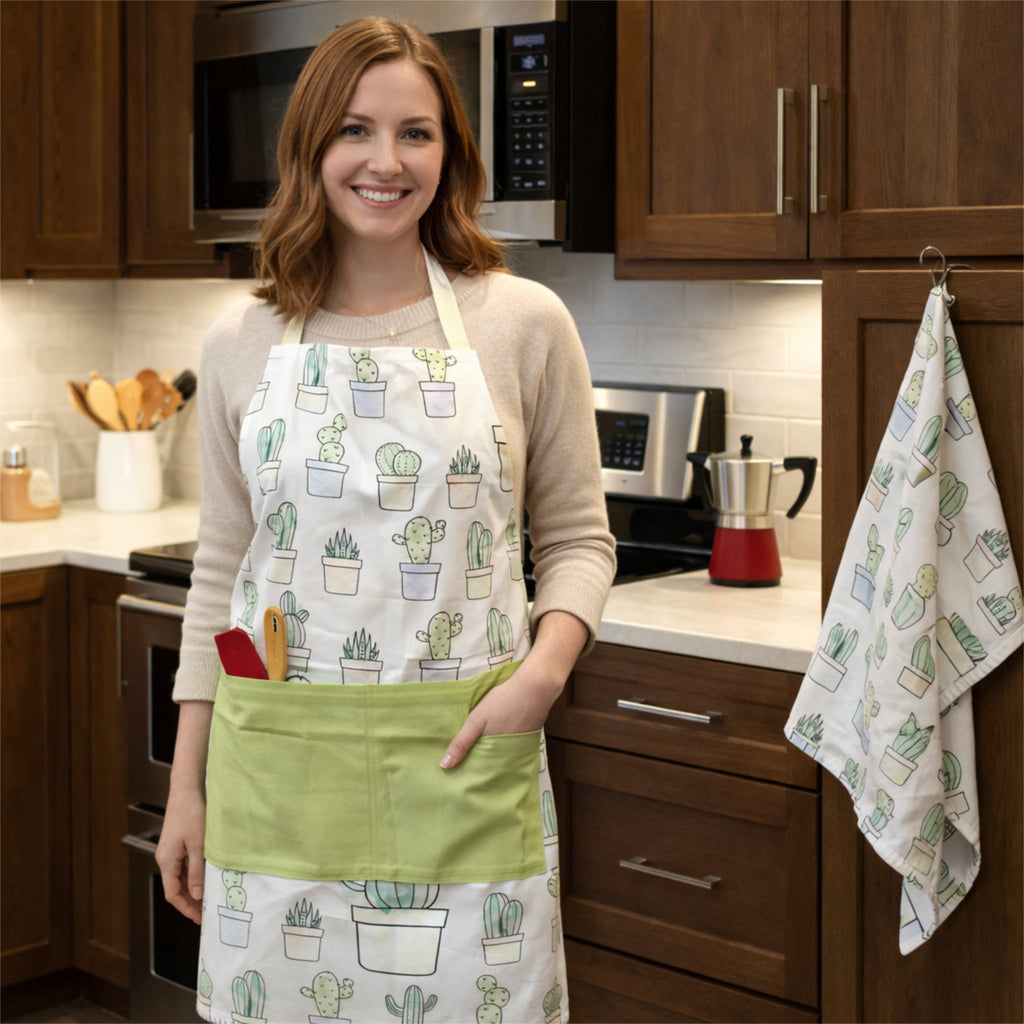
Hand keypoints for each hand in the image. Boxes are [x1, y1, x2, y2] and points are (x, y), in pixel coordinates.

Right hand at [155, 785, 206, 924]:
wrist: (186, 790)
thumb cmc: (192, 814)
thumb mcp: (198, 844)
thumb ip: (197, 871)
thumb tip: (196, 895)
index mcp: (167, 861)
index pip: (173, 894)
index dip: (186, 908)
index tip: (200, 918)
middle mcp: (165, 858)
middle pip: (175, 888)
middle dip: (190, 902)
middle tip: (206, 912)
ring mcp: (170, 851)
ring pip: (180, 877)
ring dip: (192, 889)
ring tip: (208, 898)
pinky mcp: (177, 843)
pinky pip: (183, 866)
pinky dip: (193, 875)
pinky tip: (205, 877)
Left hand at [440, 610, 587, 768]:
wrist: (536, 687)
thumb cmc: (504, 701)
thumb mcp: (477, 719)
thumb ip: (462, 742)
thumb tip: (444, 766)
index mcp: (496, 754)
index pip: (479, 773)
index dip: (468, 773)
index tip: (454, 775)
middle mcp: (509, 756)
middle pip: (490, 766)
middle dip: (478, 767)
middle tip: (461, 767)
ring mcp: (520, 748)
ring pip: (501, 758)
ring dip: (490, 757)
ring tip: (475, 755)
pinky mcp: (527, 738)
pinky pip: (511, 749)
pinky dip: (502, 748)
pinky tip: (495, 741)